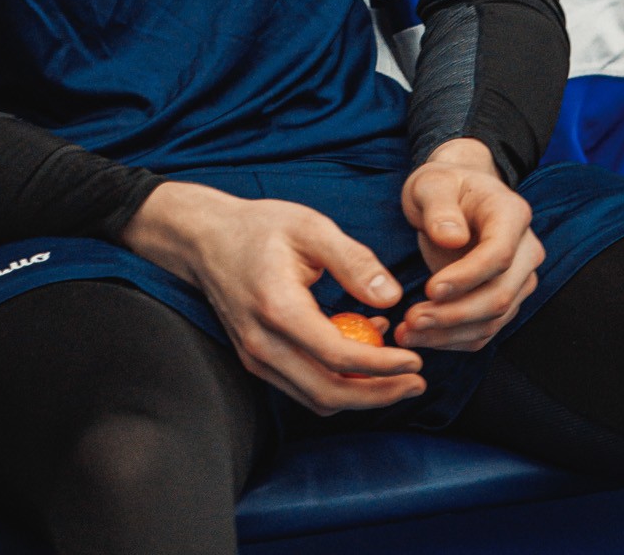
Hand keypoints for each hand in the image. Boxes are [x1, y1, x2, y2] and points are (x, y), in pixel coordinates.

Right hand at [121, 181, 426, 415]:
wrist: (206, 238)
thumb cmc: (260, 227)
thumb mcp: (311, 227)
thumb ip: (353, 261)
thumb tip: (392, 297)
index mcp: (278, 308)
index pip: (338, 357)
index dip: (382, 366)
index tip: (416, 359)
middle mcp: (263, 344)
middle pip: (328, 393)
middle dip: (379, 395)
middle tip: (418, 381)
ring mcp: (256, 357)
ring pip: (316, 398)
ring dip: (361, 393)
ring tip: (397, 369)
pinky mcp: (257, 360)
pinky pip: (302, 386)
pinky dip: (337, 381)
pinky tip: (364, 353)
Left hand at [395, 138, 543, 351]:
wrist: (454, 198)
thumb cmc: (443, 187)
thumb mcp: (432, 184)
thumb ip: (440, 208)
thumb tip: (452, 238)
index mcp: (512, 214)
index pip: (499, 255)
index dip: (467, 277)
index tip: (430, 289)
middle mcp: (526, 250)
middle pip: (500, 295)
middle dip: (454, 314)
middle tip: (412, 319)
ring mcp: (520, 278)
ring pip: (493, 319)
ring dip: (449, 333)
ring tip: (408, 332)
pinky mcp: (506, 300)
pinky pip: (485, 330)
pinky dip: (453, 339)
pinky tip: (422, 337)